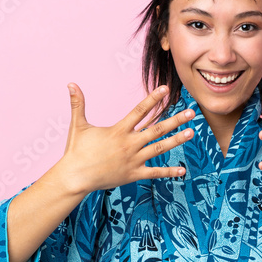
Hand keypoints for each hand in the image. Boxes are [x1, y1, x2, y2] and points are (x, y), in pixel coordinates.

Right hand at [44, 82, 196, 195]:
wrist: (75, 177)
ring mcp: (133, 160)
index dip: (153, 99)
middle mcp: (129, 144)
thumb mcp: (77, 125)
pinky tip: (183, 170)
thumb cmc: (76, 151)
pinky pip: (154, 173)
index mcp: (118, 130)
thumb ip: (78, 104)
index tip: (165, 89)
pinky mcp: (133, 175)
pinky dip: (169, 172)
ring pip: (160, 148)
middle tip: (191, 113)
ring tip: (191, 133)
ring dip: (177, 140)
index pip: (140, 111)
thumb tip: (70, 83)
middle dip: (176, 120)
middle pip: (157, 129)